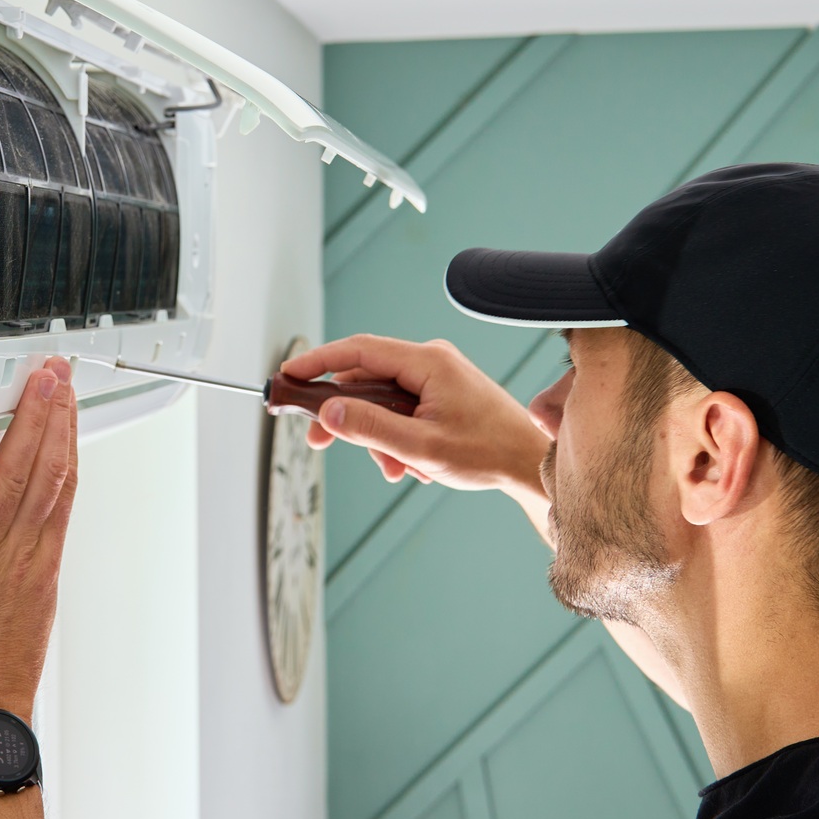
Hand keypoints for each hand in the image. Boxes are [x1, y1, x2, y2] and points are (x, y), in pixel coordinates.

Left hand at [0, 357, 77, 746]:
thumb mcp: (23, 601)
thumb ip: (19, 555)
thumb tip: (12, 524)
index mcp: (41, 556)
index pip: (63, 480)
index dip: (69, 434)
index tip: (70, 400)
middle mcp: (21, 549)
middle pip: (47, 468)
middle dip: (54, 414)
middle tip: (58, 373)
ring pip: (17, 481)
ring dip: (27, 427)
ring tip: (36, 387)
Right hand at [281, 335, 548, 502]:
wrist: (529, 464)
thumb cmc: (488, 453)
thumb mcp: (420, 447)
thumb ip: (370, 428)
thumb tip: (328, 413)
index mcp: (428, 362)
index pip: (357, 350)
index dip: (317, 361)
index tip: (288, 375)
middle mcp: (431, 360)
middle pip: (366, 378)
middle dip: (346, 416)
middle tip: (319, 441)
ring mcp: (438, 376)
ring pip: (383, 399)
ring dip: (377, 436)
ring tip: (396, 468)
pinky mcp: (442, 392)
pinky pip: (402, 408)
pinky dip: (396, 436)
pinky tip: (411, 464)